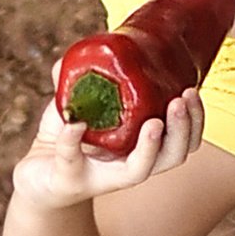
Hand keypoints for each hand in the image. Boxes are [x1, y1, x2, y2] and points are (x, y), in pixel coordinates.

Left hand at [9, 82, 206, 209]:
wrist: (38, 176)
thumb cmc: (67, 138)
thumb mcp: (79, 103)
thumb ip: (81, 79)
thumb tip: (82, 54)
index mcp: (143, 146)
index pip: (184, 139)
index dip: (195, 119)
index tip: (192, 91)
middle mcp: (132, 166)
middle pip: (174, 155)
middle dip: (185, 129)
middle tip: (181, 101)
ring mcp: (103, 177)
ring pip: (141, 170)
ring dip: (152, 146)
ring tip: (155, 122)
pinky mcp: (71, 181)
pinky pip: (74, 160)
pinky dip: (72, 139)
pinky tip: (74, 122)